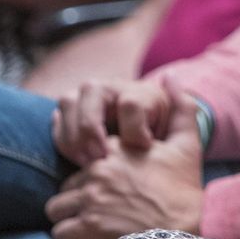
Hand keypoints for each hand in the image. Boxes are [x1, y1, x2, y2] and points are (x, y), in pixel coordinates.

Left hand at [45, 83, 204, 238]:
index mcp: (117, 149)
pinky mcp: (88, 227)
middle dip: (78, 197)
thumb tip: (172, 76)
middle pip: (67, 184)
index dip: (94, 171)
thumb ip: (181, 107)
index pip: (85, 154)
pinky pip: (59, 232)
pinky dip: (70, 237)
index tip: (108, 184)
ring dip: (69, 217)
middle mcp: (100, 170)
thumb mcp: (187, 146)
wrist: (182, 234)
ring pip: (56, 208)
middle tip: (101, 208)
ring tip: (91, 224)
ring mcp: (91, 198)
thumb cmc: (183, 191)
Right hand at [51, 77, 171, 165]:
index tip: (144, 148)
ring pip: (68, 102)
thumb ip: (182, 107)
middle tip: (102, 158)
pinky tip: (77, 160)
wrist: (139, 142)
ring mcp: (84, 97)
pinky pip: (56, 122)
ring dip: (75, 134)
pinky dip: (63, 141)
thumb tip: (170, 76)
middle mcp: (108, 87)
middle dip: (93, 129)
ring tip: (88, 162)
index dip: (135, 129)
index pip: (130, 102)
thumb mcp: (176, 123)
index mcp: (136, 90)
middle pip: (90, 92)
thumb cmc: (157, 135)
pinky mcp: (67, 115)